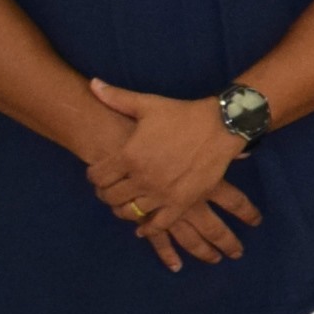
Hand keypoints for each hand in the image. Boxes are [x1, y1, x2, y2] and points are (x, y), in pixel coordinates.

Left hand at [82, 83, 261, 266]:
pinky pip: (158, 224)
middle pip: (110, 197)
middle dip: (106, 194)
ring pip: (130, 212)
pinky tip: (143, 226)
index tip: (100, 175)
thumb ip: (117, 98)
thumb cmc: (182, 114)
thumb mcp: (148, 104)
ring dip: (124, 210)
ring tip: (127, 204)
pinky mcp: (181, 202)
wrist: (220, 126)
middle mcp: (141, 178)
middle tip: (111, 190)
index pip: (97, 176)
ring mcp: (162, 193)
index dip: (94, 176)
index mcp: (129, 156)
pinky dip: (147, 229)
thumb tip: (92, 84)